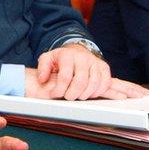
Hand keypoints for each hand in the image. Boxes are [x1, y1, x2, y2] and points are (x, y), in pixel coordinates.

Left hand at [33, 43, 148, 99]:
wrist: (75, 51)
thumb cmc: (60, 60)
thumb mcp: (47, 60)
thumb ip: (43, 68)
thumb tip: (43, 79)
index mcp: (67, 55)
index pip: (65, 77)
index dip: (59, 89)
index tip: (55, 95)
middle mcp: (83, 57)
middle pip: (80, 82)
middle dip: (73, 94)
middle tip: (68, 98)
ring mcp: (95, 62)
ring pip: (94, 83)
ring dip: (86, 94)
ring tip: (79, 96)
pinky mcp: (104, 67)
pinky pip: (106, 82)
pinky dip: (100, 91)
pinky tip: (93, 95)